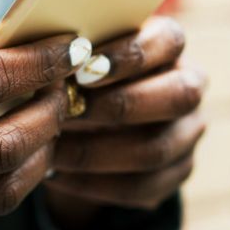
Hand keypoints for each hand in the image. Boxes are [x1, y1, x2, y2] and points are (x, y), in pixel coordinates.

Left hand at [45, 17, 206, 227]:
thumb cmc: (74, 69)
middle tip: (65, 113)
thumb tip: (40, 58)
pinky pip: (141, 188)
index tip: (81, 70)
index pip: (169, 40)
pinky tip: (56, 176)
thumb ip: (70, 51)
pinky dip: (93, 184)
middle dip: (118, 106)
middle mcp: (190, 85)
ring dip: (96, 152)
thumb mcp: (76, 52)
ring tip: (50, 150)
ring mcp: (187, 132)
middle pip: (177, 96)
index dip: (130, 56)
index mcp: (169, 43)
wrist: (86, 116)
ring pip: (156, 149)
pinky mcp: (176, 173)